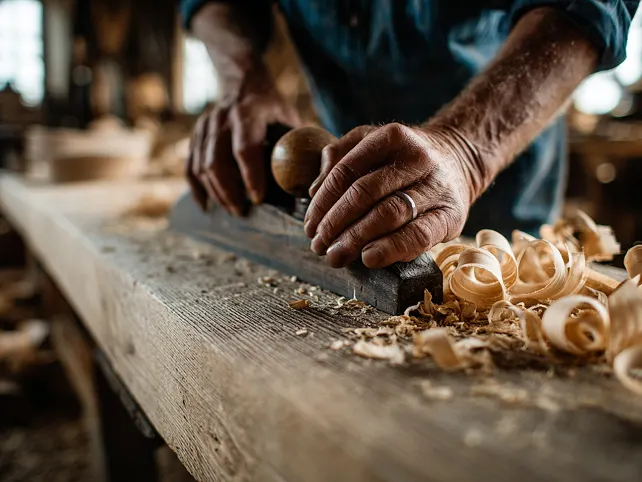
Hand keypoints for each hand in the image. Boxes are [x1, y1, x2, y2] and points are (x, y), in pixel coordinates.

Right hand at [185, 67, 299, 214]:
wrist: (243, 83)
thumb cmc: (271, 108)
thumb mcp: (289, 116)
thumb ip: (299, 142)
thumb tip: (318, 175)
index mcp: (247, 112)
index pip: (245, 148)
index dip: (250, 176)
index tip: (258, 199)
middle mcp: (221, 118)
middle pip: (217, 161)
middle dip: (229, 191)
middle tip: (243, 212)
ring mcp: (204, 127)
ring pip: (201, 166)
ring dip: (216, 193)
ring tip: (233, 210)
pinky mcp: (195, 136)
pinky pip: (190, 166)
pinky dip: (197, 189)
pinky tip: (206, 206)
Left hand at [303, 123, 480, 268]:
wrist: (459, 162)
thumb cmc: (402, 159)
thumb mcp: (371, 142)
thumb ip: (339, 158)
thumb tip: (313, 191)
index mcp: (392, 137)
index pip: (346, 170)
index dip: (323, 202)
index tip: (310, 225)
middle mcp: (417, 158)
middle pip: (365, 192)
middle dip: (335, 223)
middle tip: (318, 245)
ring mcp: (436, 187)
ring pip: (389, 214)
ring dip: (356, 238)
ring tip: (335, 255)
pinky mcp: (451, 215)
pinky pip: (419, 235)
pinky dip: (392, 248)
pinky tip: (369, 258)